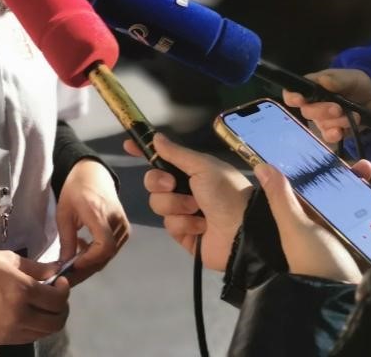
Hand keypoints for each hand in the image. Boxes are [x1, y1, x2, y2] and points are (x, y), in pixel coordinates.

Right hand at [0, 250, 69, 344]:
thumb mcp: (6, 258)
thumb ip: (35, 267)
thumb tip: (57, 271)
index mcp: (21, 290)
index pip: (57, 299)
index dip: (64, 290)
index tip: (59, 281)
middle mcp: (19, 314)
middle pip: (56, 322)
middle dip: (61, 308)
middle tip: (55, 295)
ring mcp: (9, 331)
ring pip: (44, 333)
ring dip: (49, 319)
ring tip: (41, 305)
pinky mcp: (0, 340)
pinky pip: (28, 338)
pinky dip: (35, 327)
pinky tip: (28, 313)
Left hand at [54, 158, 129, 283]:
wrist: (94, 175)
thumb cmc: (75, 190)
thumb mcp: (64, 213)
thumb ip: (66, 240)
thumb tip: (65, 266)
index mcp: (99, 212)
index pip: (105, 245)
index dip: (90, 259)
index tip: (73, 264)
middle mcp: (116, 220)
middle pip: (107, 254)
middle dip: (87, 268)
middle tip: (68, 276)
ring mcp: (123, 225)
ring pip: (110, 254)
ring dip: (91, 263)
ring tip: (72, 262)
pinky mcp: (124, 229)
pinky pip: (112, 248)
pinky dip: (97, 255)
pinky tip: (83, 249)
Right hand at [122, 132, 251, 270]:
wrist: (243, 230)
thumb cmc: (226, 192)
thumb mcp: (203, 166)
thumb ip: (176, 153)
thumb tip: (157, 137)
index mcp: (192, 170)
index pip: (163, 159)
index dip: (145, 152)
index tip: (128, 146)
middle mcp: (186, 189)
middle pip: (153, 182)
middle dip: (159, 183)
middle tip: (173, 184)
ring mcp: (184, 212)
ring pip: (158, 204)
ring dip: (176, 205)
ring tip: (197, 210)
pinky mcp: (183, 234)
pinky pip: (170, 225)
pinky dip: (184, 225)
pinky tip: (200, 227)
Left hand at [253, 162, 363, 283]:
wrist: (342, 305)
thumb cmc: (315, 263)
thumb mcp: (296, 229)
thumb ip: (281, 198)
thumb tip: (261, 166)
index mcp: (310, 223)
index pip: (317, 191)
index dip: (327, 173)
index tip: (338, 157)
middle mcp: (332, 231)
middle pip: (347, 198)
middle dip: (359, 181)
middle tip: (369, 167)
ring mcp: (355, 243)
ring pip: (369, 211)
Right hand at [283, 69, 370, 143]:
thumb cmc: (355, 82)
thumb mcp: (348, 77)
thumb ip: (336, 80)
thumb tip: (323, 81)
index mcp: (312, 87)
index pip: (292, 93)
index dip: (292, 97)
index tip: (300, 100)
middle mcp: (313, 104)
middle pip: (307, 112)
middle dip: (322, 111)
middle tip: (338, 108)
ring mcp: (323, 119)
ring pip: (321, 125)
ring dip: (338, 121)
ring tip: (354, 115)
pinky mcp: (334, 130)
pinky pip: (329, 136)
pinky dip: (335, 135)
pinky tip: (341, 132)